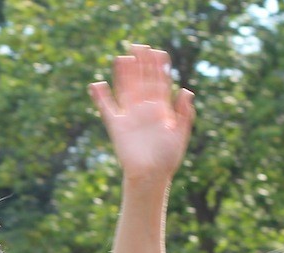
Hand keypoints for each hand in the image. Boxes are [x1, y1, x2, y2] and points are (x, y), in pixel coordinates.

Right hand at [89, 44, 194, 181]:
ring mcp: (130, 115)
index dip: (159, 68)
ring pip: (125, 89)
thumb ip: (184, 114)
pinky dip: (101, 97)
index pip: (160, 83)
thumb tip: (187, 91)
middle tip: (139, 45)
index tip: (158, 52)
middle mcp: (145, 109)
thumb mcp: (180, 135)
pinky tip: (97, 84)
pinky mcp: (116, 126)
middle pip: (142, 81)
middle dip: (141, 64)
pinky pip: (107, 108)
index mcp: (162, 109)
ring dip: (123, 75)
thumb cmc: (167, 158)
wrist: (150, 176)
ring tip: (121, 58)